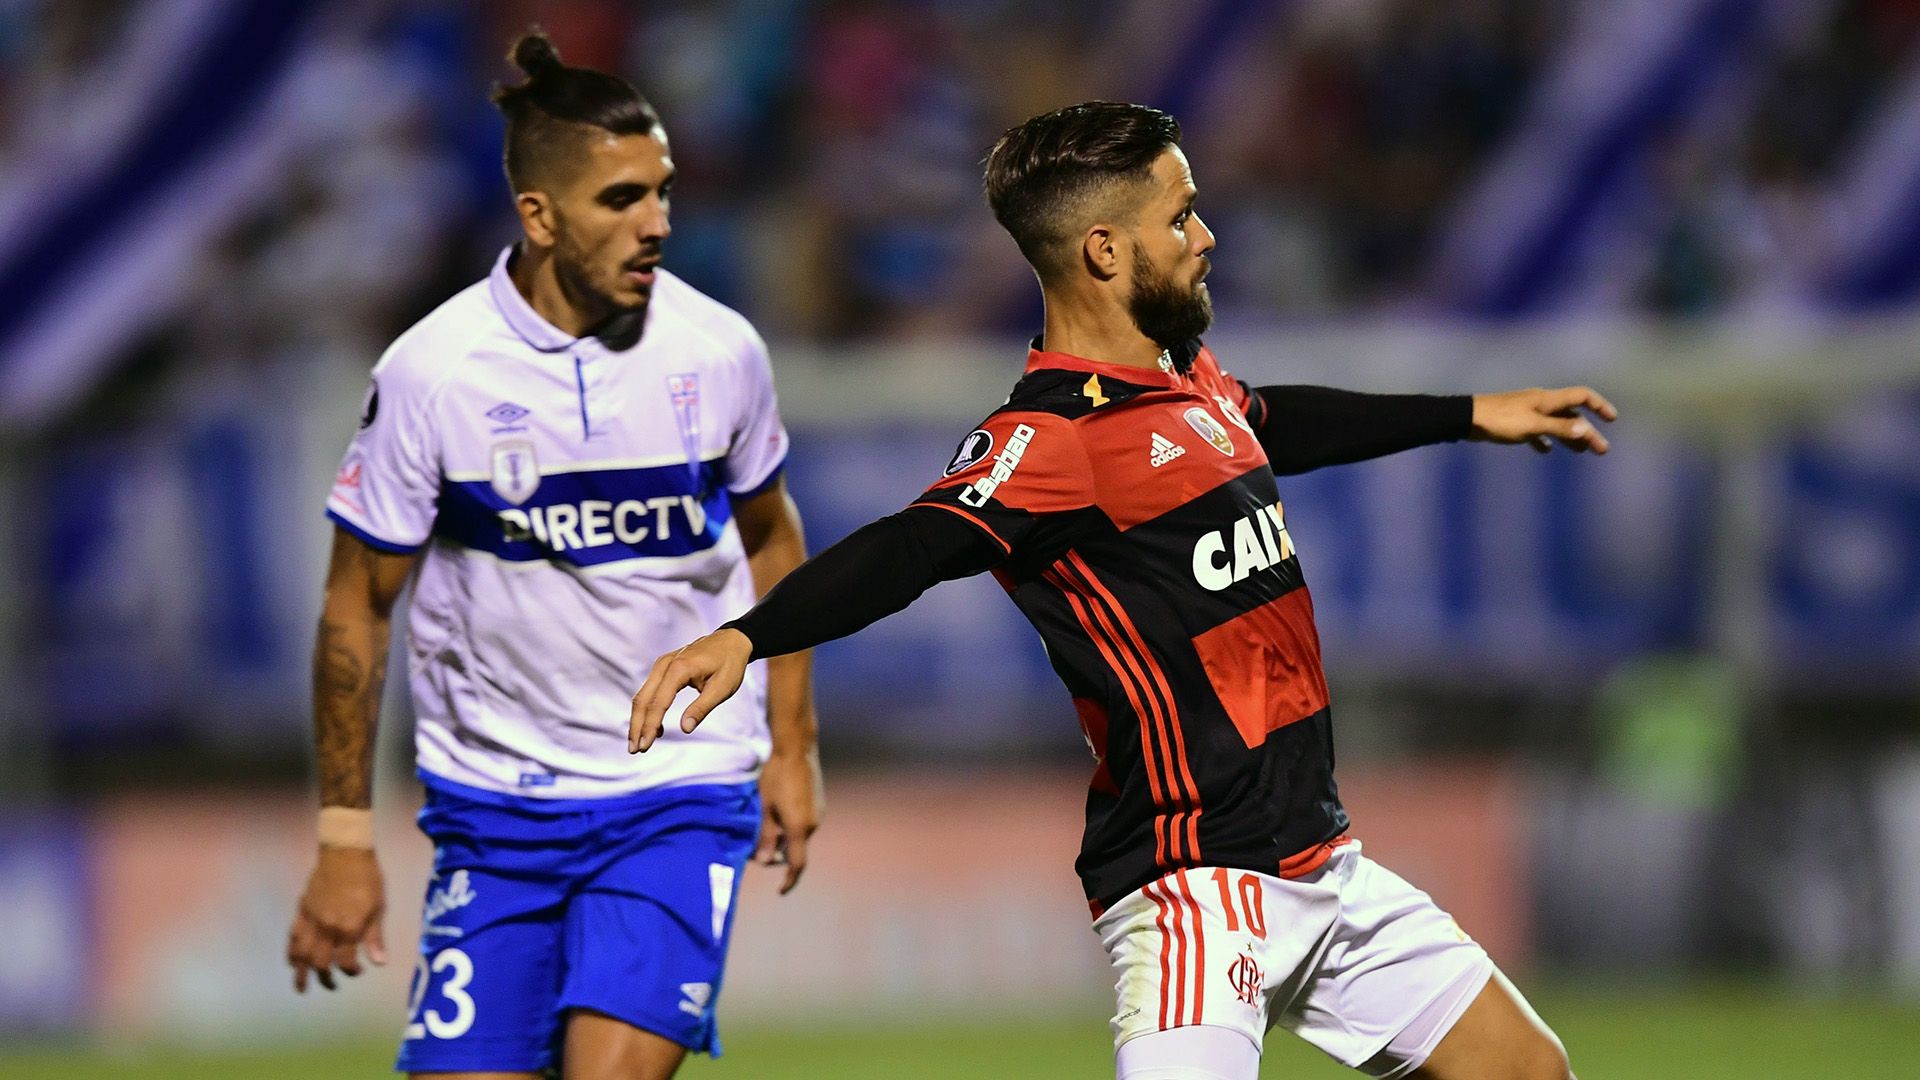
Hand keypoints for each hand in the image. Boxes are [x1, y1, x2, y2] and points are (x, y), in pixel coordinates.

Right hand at [288, 846, 386, 992]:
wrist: (345, 853)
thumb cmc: (368, 879)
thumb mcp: (378, 908)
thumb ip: (375, 937)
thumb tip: (379, 963)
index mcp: (349, 928)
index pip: (345, 961)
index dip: (351, 971)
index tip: (357, 971)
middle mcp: (327, 928)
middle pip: (320, 962)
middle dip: (325, 978)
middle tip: (331, 986)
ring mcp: (311, 920)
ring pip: (301, 954)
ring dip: (301, 972)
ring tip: (301, 987)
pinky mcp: (301, 911)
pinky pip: (292, 937)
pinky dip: (291, 953)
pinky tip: (292, 962)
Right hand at [629, 628, 753, 752]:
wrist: (732, 641)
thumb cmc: (730, 664)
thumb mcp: (722, 688)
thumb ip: (702, 708)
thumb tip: (685, 729)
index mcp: (680, 668)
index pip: (658, 702)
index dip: (650, 726)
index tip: (645, 746)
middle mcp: (665, 664)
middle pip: (643, 699)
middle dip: (637, 726)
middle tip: (635, 750)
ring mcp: (662, 664)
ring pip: (643, 695)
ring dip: (639, 720)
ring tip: (639, 743)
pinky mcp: (664, 667)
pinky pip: (650, 690)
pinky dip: (648, 709)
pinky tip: (655, 728)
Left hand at [756, 748, 823, 893]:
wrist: (797, 749)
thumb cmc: (776, 777)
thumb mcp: (765, 808)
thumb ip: (767, 837)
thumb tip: (765, 862)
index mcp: (799, 828)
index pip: (797, 864)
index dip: (789, 881)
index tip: (780, 891)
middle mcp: (814, 824)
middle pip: (798, 850)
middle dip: (781, 855)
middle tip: (761, 850)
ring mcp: (819, 812)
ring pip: (801, 836)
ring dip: (786, 839)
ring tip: (768, 828)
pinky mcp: (820, 803)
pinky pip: (806, 823)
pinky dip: (793, 827)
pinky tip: (780, 813)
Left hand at [1470, 386, 1616, 453]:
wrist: (1468, 419)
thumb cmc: (1500, 420)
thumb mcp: (1532, 426)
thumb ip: (1558, 428)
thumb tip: (1585, 430)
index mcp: (1548, 399)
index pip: (1582, 396)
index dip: (1599, 405)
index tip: (1612, 419)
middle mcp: (1541, 403)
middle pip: (1572, 416)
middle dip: (1589, 432)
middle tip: (1601, 450)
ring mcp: (1528, 413)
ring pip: (1556, 424)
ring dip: (1570, 437)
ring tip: (1581, 451)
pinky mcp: (1515, 423)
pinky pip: (1536, 431)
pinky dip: (1544, 440)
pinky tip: (1545, 450)